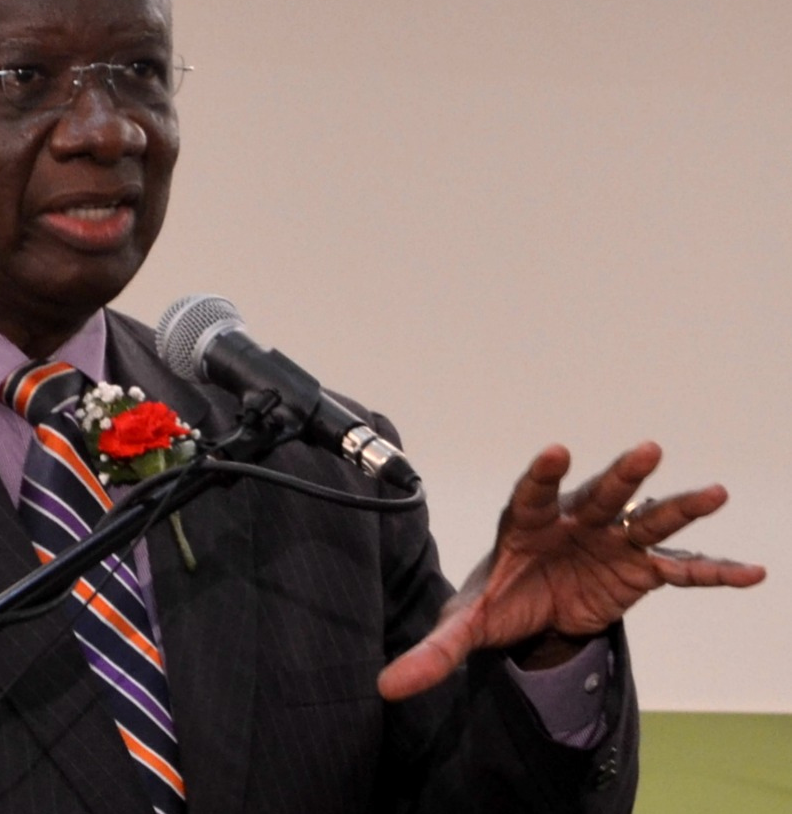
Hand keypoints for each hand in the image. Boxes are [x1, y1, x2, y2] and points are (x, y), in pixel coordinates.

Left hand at [377, 441, 765, 700]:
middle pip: (597, 494)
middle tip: (648, 450)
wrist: (530, 612)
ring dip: (677, 507)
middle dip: (620, 475)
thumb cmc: (496, 602)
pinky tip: (751, 573)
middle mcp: (571, 523)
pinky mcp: (635, 571)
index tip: (556, 453)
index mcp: (525, 525)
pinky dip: (712, 571)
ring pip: (644, 519)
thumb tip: (387, 687)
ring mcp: (608, 543)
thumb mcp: (464, 629)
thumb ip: (432, 653)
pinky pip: (677, 570)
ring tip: (713, 492)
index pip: (532, 495)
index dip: (543, 476)